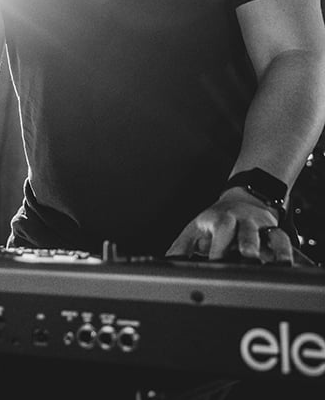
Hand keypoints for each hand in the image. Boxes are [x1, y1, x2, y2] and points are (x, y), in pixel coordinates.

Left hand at [165, 187, 293, 264]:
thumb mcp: (195, 228)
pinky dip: (294, 255)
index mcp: (220, 220)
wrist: (243, 198)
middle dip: (248, 243)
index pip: (220, 230)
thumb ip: (182, 247)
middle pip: (247, 231)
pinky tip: (297, 267)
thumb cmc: (215, 220)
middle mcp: (242, 221)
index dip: (219, 246)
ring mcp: (261, 227)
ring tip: (280, 265)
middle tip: (248, 257)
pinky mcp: (276, 233)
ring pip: (271, 235)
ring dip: (275, 249)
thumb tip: (166, 262)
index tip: (216, 263)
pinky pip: (287, 243)